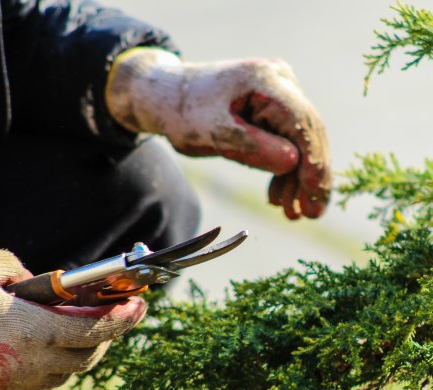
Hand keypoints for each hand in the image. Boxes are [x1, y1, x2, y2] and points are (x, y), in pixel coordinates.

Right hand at [0, 248, 145, 389]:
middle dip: (107, 336)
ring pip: (65, 374)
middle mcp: (32, 364)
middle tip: (114, 315)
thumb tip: (33, 281)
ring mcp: (13, 386)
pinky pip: (38, 388)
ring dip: (80, 353)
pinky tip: (46, 355)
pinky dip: (52, 370)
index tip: (142, 305)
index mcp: (36, 331)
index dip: (124, 318)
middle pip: (88, 356)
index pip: (97, 329)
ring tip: (82, 331)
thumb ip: (16, 267)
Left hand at [106, 49, 330, 218]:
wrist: (168, 99)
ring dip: (296, 179)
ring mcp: (278, 95)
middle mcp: (280, 83)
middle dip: (310, 176)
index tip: (315, 195)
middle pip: (307, 133)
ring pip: (298, 142)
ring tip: (292, 213)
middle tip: (311, 214)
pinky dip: (283, 171)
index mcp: (265, 81)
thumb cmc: (185, 113)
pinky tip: (278, 197)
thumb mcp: (213, 133)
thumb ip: (252, 147)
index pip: (302, 122)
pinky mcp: (271, 110)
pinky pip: (285, 142)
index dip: (313, 161)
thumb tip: (294, 163)